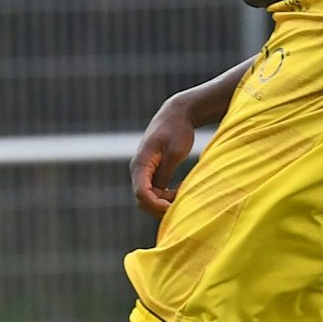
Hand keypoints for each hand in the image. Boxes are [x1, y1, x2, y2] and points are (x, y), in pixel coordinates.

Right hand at [130, 98, 198, 219]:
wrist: (176, 114)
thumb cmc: (177, 130)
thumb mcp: (175, 152)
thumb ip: (164, 174)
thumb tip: (158, 195)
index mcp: (141, 164)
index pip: (141, 193)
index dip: (155, 205)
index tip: (173, 207)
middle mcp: (137, 169)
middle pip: (142, 199)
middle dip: (160, 206)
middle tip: (183, 202)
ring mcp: (143, 172)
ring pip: (148, 197)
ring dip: (165, 201)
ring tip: (184, 191)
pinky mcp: (150, 172)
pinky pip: (154, 191)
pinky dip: (166, 195)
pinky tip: (181, 188)